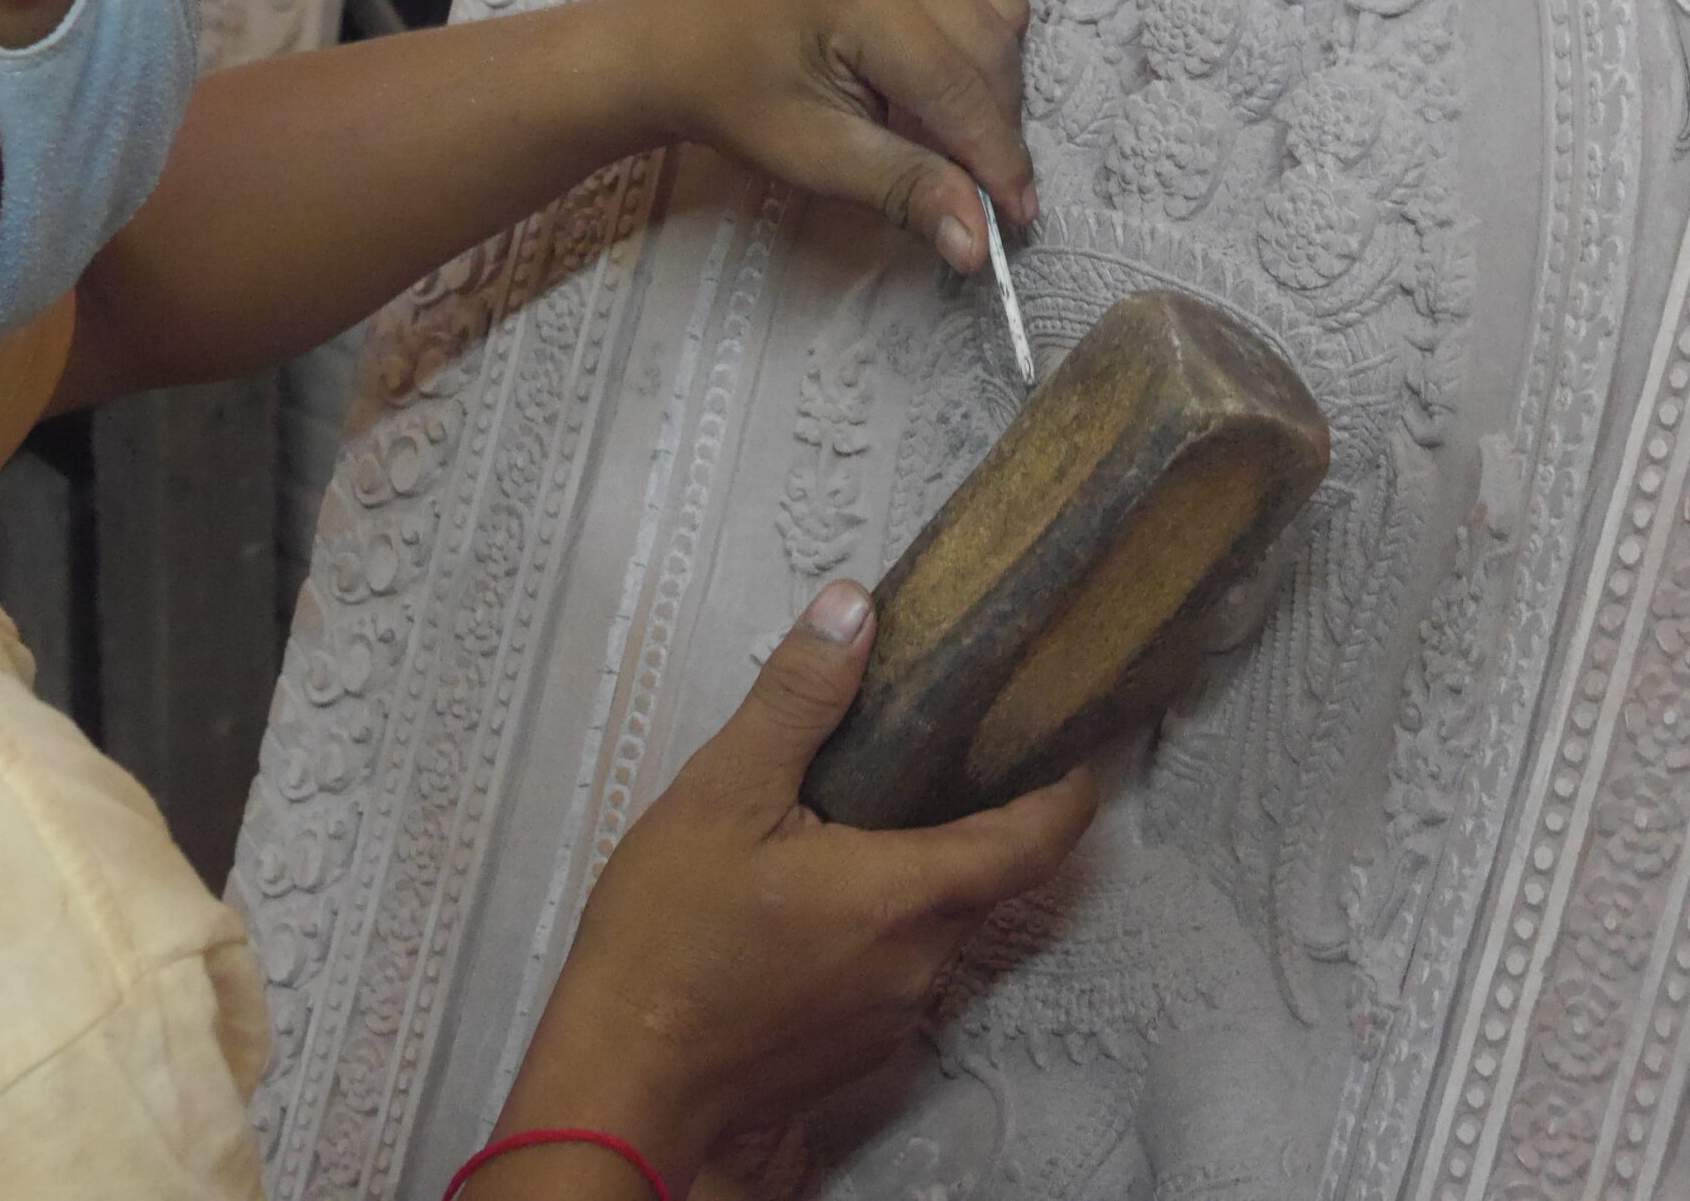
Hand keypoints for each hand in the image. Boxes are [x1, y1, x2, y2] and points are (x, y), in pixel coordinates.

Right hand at [472, 581, 1098, 1198]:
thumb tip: (854, 608)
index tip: (1069, 741)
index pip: (1039, 839)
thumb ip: (798, 701)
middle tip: (940, 751)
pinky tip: (814, 897)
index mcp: (908, 894)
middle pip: (987, 877)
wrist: (620, 1082)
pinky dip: (878, 923)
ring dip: (915, 872)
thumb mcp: (721, 794)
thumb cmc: (666, 938)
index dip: (1068, 788)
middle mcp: (922, 961)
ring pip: (936, 925)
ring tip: (858, 816)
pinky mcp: (858, 1049)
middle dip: (974, 815)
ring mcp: (893, 1015)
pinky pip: (895, 968)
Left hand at [646, 0, 1036, 273]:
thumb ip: (905, 189)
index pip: (957, 84)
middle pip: (991, 47)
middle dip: (998, 126)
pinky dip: (984, 45)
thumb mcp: (816, 158)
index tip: (1017, 216)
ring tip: (956, 133)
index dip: (995, 157)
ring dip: (997, 85)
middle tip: (987, 190)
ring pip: (1003, 16)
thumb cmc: (742, 103)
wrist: (690, 44)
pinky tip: (945, 80)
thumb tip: (979, 243)